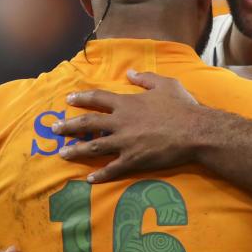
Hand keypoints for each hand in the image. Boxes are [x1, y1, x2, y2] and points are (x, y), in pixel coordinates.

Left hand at [55, 70, 204, 181]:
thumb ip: (145, 78)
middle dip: (69, 126)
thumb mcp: (165, 84)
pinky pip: (112, 169)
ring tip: (63, 154)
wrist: (196, 132)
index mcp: (127, 103)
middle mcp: (121, 122)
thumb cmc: (182, 107)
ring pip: (93, 147)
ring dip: (76, 150)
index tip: (69, 100)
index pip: (97, 98)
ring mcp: (125, 143)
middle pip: (88, 123)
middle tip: (55, 129)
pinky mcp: (133, 161)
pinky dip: (100, 175)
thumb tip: (131, 72)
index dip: (82, 98)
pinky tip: (89, 178)